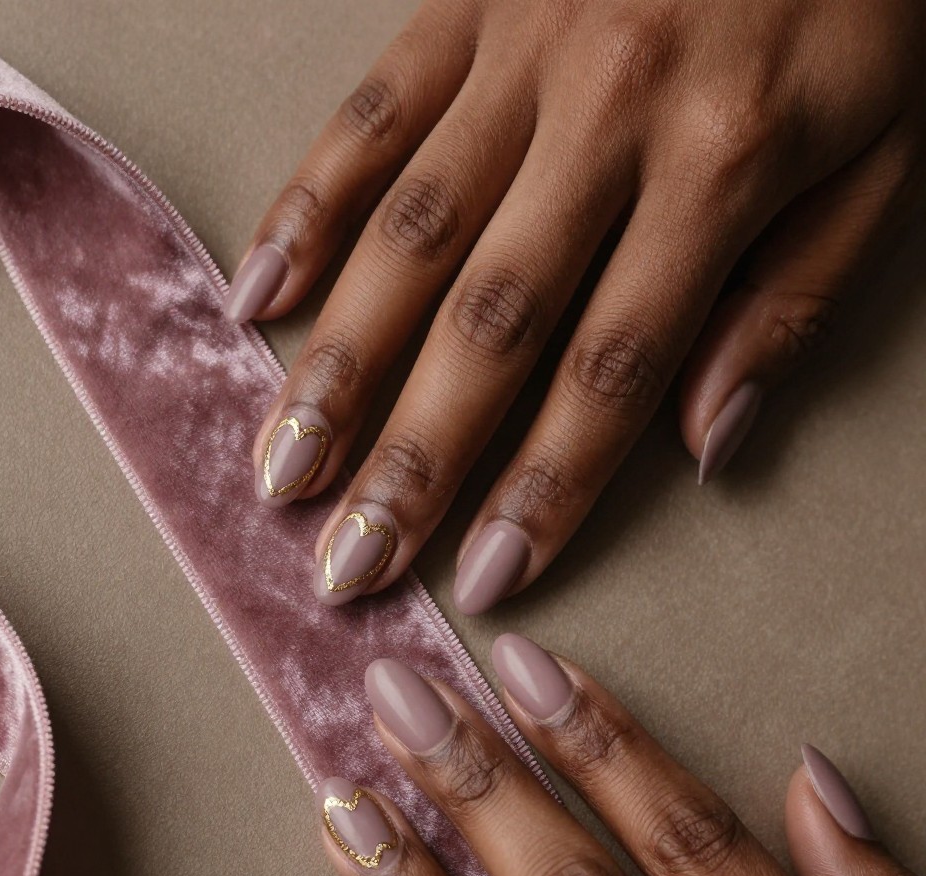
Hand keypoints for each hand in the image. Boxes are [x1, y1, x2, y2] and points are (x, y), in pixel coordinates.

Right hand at [228, 0, 923, 610]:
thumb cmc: (857, 0)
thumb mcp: (883, 157)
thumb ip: (795, 302)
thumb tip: (707, 444)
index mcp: (722, 165)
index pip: (613, 368)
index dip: (546, 486)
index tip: (486, 578)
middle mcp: (606, 113)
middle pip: (490, 323)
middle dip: (415, 458)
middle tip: (351, 562)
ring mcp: (523, 53)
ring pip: (410, 236)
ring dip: (339, 366)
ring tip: (286, 471)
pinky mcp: (464, 5)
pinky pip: (370, 116)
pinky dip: (305, 210)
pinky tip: (254, 301)